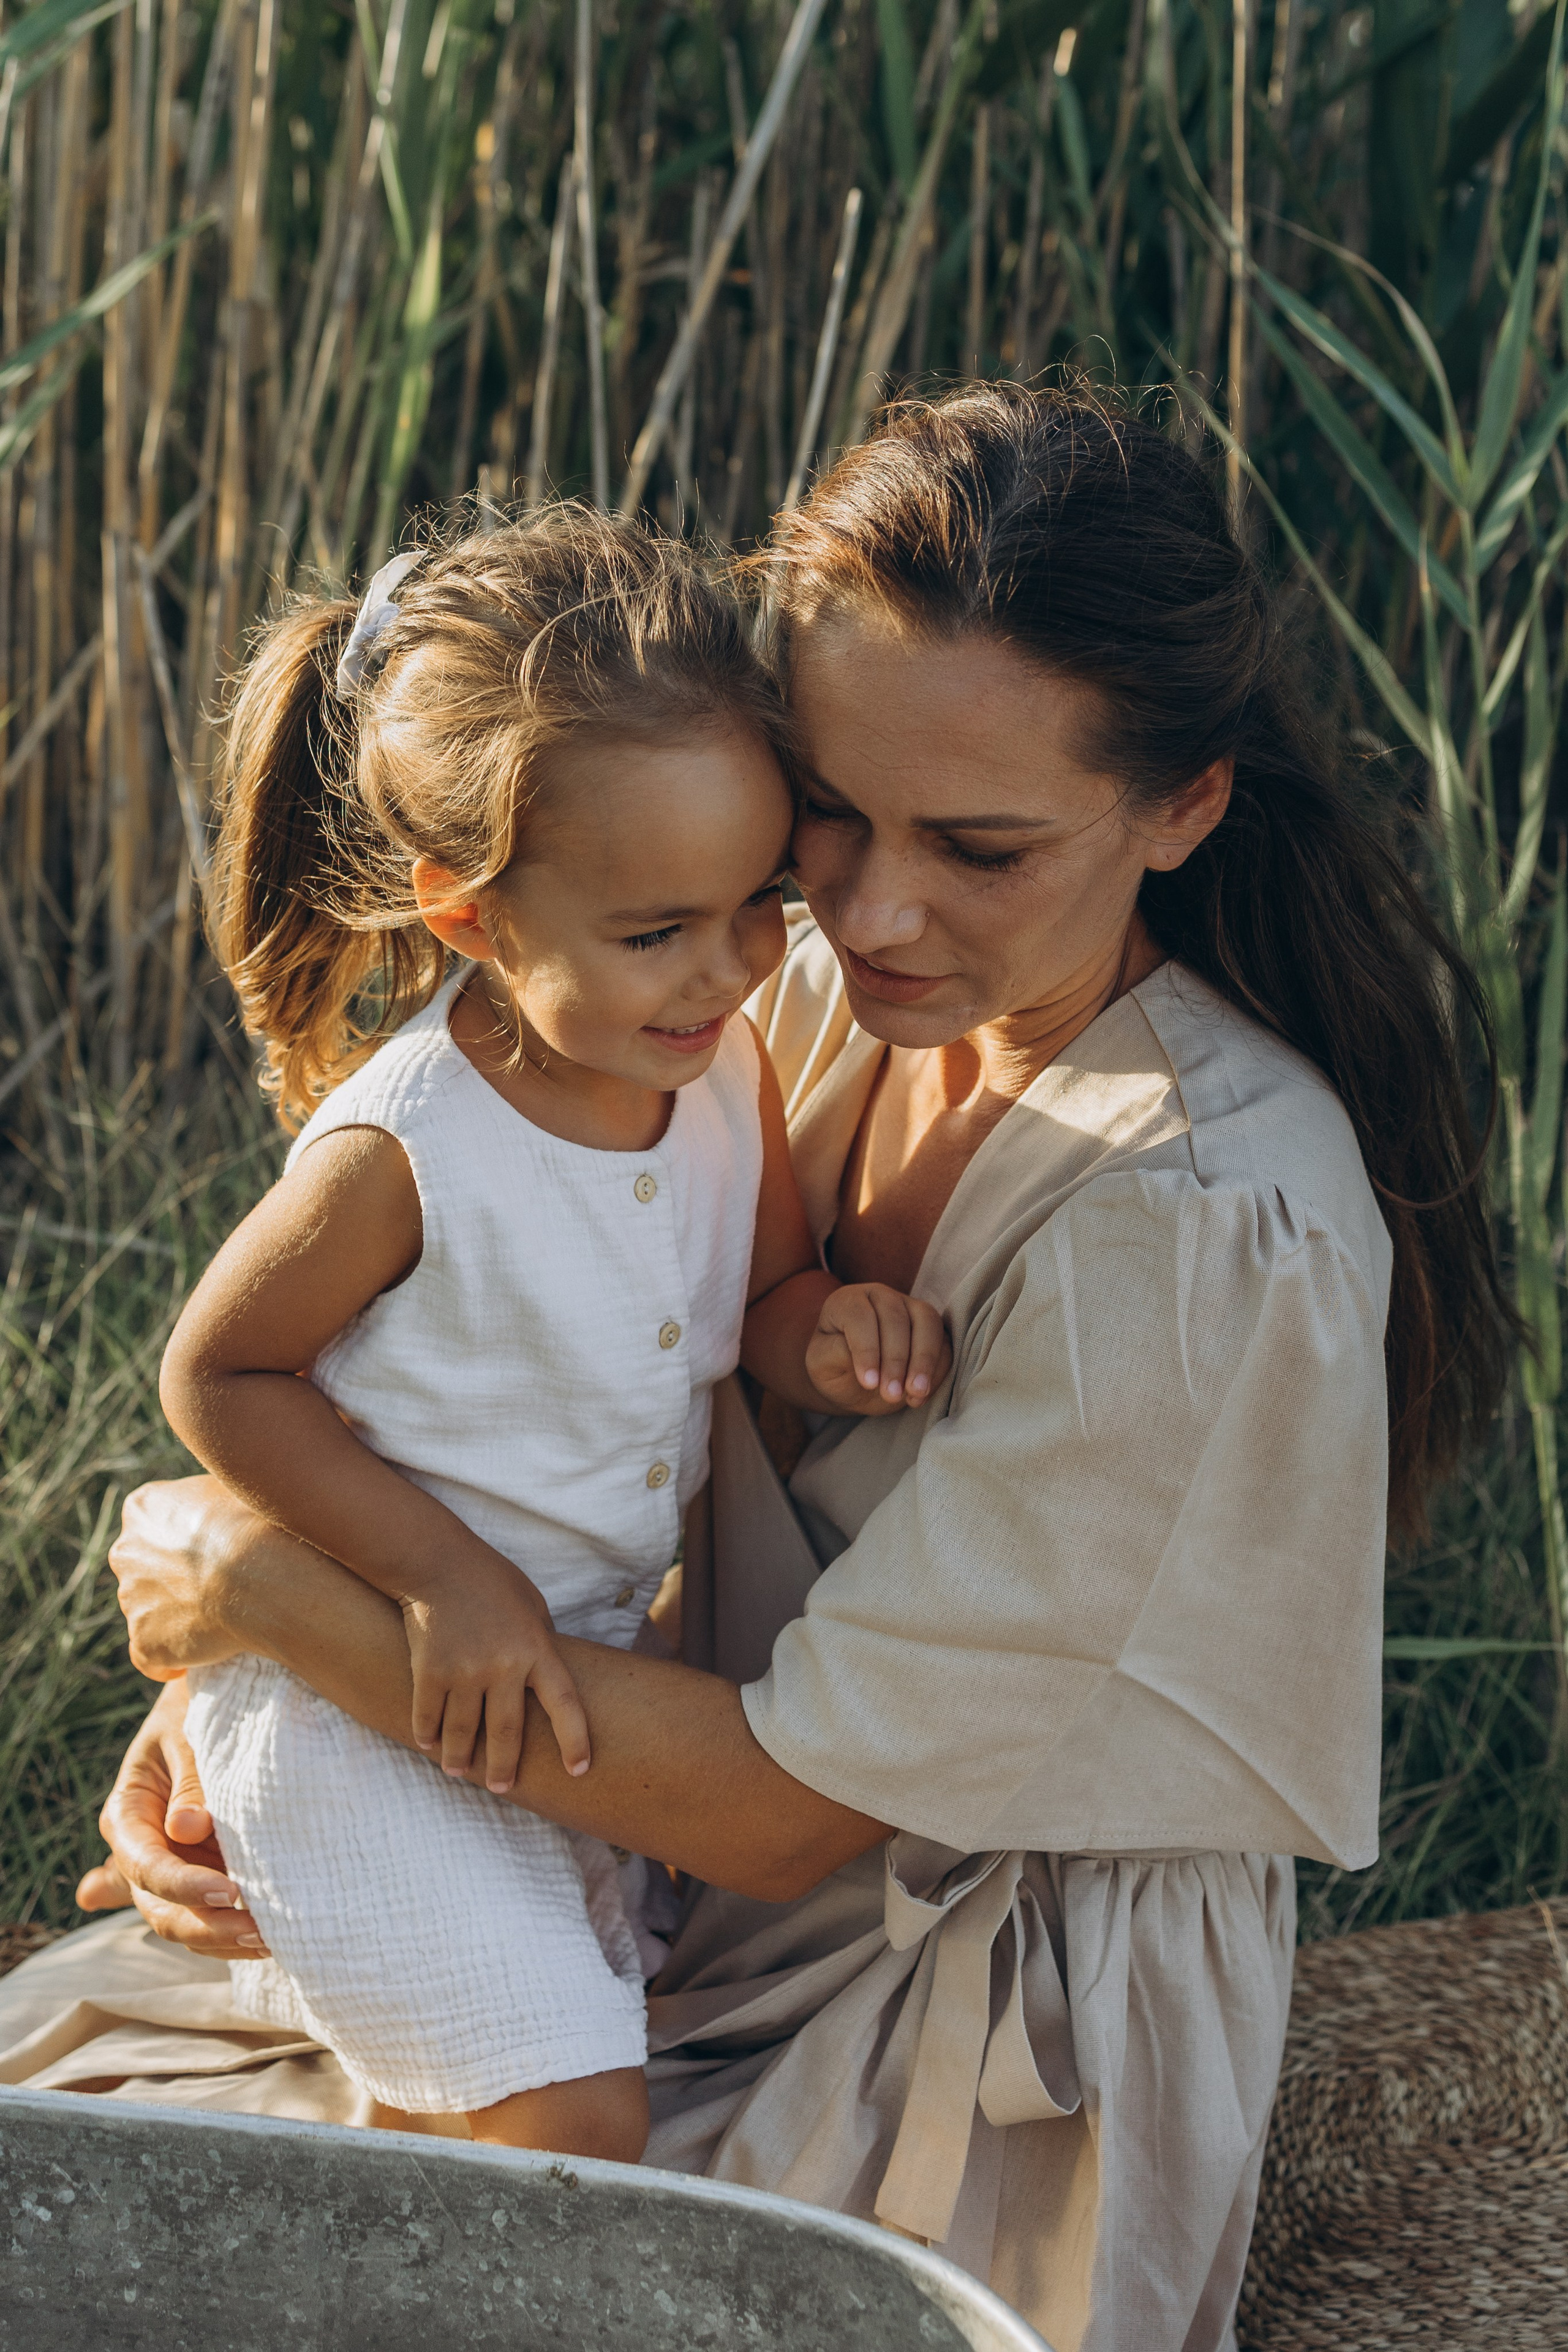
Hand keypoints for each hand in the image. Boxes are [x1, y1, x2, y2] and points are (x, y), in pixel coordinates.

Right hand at [75, 1681, 270, 1957]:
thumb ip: (190, 1779)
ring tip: (274, 1942)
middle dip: (209, 1928)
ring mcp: (174, 1868)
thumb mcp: (187, 1733)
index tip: (230, 1892)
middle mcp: (142, 1852)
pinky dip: (236, 1933)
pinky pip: (212, 1917)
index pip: (146, 1865)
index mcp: (126, 1816)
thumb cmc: (196, 1709)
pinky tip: (273, 1941)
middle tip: (261, 1934)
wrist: (216, 1700)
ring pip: (187, 1923)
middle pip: (162, 1908)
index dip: (184, 1885)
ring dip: (226, 1940)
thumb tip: (185, 1830)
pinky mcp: (205, 1873)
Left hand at [109, 1474, 261, 1677]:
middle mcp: (126, 1551)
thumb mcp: (233, 1486)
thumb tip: (220, 1503)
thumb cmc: (259, 1522)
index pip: (153, 1521)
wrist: (260, 1574)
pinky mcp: (145, 1642)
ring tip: (220, 1619)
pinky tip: (189, 1662)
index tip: (212, 1547)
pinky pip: (150, 1658)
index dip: (183, 1536)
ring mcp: (131, 1600)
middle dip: (171, 1577)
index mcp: (143, 1508)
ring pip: (148, 1610)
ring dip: (174, 1615)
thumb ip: (209, 1496)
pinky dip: (166, 1661)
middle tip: (218, 1585)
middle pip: (144, 1567)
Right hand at [402, 1560, 590, 1790]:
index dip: (575, 1741)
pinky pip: (429, 1717)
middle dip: (505, 1767)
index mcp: (537, 1649)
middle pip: (507, 1732)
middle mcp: (503, 1666)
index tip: (579, 1770)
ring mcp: (464, 1671)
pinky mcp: (429, 1671)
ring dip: (461, 1758)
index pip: (565, 1705)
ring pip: (464, 1733)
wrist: (437, 1561)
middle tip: (504, 1788)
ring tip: (460, 1771)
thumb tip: (543, 1680)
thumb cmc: (491, 1580)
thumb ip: (542, 1644)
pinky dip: (429, 1736)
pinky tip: (431, 1746)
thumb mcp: (533, 1606)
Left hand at [805, 1283, 952, 1415]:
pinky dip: (937, 1369)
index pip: (860, 1316)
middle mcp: (881, 1297)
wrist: (855, 1380)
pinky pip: (945, 1342)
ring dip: (924, 1360)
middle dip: (895, 1360)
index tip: (868, 1383)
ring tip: (915, 1393)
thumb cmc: (834, 1369)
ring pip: (927, 1322)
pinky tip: (920, 1395)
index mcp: (848, 1301)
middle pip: (896, 1318)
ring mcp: (910, 1308)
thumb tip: (856, 1355)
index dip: (866, 1350)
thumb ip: (834, 1355)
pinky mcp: (932, 1328)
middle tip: (890, 1394)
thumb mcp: (821, 1366)